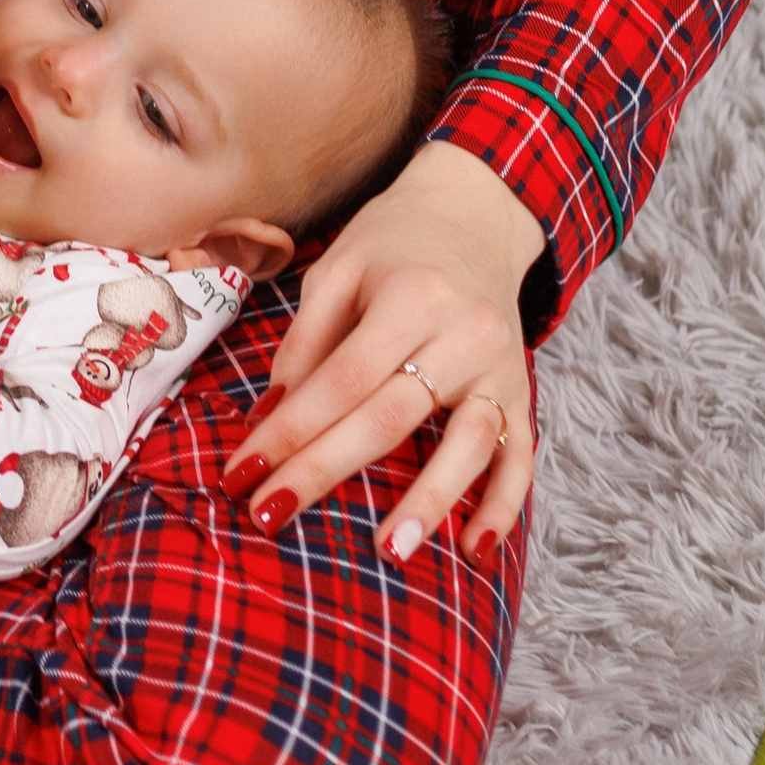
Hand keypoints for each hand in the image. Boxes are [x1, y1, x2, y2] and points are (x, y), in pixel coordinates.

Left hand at [220, 143, 542, 560]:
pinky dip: (503, 505)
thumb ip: (306, 341)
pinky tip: (476, 550)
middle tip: (269, 515)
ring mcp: (501, 366)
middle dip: (325, 470)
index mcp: (411, 296)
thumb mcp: (337, 269)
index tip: (242, 472)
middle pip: (390, 416)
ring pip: (468, 444)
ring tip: (389, 551)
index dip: (291, 429)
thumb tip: (271, 415)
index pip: (342, 378)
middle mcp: (463, 333)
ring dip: (429, 501)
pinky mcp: (522, 391)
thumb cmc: (392, 243)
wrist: (476, 213)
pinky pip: (520, 456)